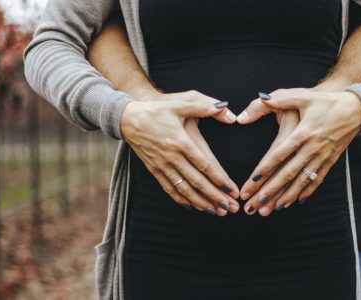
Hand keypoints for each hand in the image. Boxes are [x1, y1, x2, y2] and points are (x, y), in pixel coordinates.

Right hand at [120, 90, 239, 215]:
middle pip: (197, 182)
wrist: (128, 118)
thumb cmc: (158, 110)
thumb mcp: (181, 102)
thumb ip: (206, 106)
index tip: (232, 190)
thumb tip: (227, 112)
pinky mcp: (154, 170)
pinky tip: (193, 207)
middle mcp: (172, 157)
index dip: (219, 179)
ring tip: (216, 211)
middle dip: (215, 196)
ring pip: (184, 189)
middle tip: (230, 208)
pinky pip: (169, 189)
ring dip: (201, 202)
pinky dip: (182, 200)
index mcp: (181, 141)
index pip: (204, 165)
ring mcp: (162, 165)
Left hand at [237, 88, 360, 215]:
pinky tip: (296, 201)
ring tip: (272, 209)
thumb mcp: (302, 95)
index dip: (265, 168)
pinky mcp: (331, 160)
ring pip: (302, 180)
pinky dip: (306, 191)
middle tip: (256, 204)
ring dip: (286, 196)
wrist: (357, 108)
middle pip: (288, 173)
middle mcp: (313, 147)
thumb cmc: (326, 100)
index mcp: (303, 132)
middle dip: (271, 190)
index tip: (252, 181)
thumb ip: (278, 99)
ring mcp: (323, 156)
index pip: (279, 154)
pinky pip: (317, 180)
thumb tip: (258, 101)